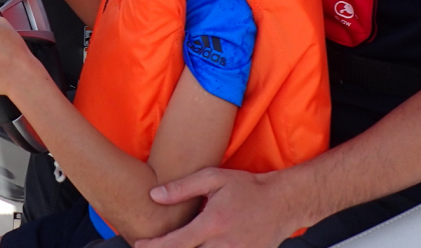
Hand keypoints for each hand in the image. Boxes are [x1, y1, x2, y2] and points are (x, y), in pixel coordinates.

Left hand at [135, 167, 305, 247]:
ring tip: (173, 244)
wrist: (281, 203)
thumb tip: (154, 195)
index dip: (156, 247)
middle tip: (151, 247)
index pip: (178, 242)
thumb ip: (182, 188)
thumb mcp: (213, 179)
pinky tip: (197, 246)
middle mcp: (224, 245)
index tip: (139, 246)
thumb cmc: (245, 187)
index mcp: (213, 224)